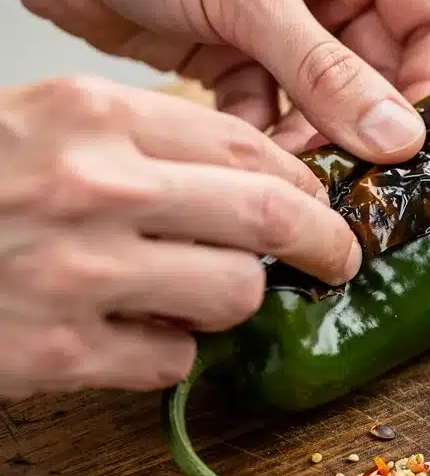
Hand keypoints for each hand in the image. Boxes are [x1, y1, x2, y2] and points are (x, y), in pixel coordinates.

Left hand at [0, 0, 429, 156]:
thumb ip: (326, 70)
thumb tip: (396, 134)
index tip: (410, 135)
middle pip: (383, 69)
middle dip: (364, 120)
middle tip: (351, 164)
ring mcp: (284, 21)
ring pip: (329, 99)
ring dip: (315, 136)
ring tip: (297, 164)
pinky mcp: (238, 54)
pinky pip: (274, 109)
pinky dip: (263, 133)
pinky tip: (246, 143)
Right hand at [0, 76, 362, 398]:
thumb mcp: (45, 127)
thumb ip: (142, 147)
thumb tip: (247, 183)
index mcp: (92, 117)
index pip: (245, 145)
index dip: (300, 180)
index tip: (317, 201)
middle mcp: (95, 186)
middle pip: (268, 216)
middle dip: (324, 241)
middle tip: (338, 257)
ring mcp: (79, 271)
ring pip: (235, 293)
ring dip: (235, 299)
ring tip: (201, 294)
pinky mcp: (60, 351)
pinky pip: (173, 359)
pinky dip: (172, 351)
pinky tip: (135, 335)